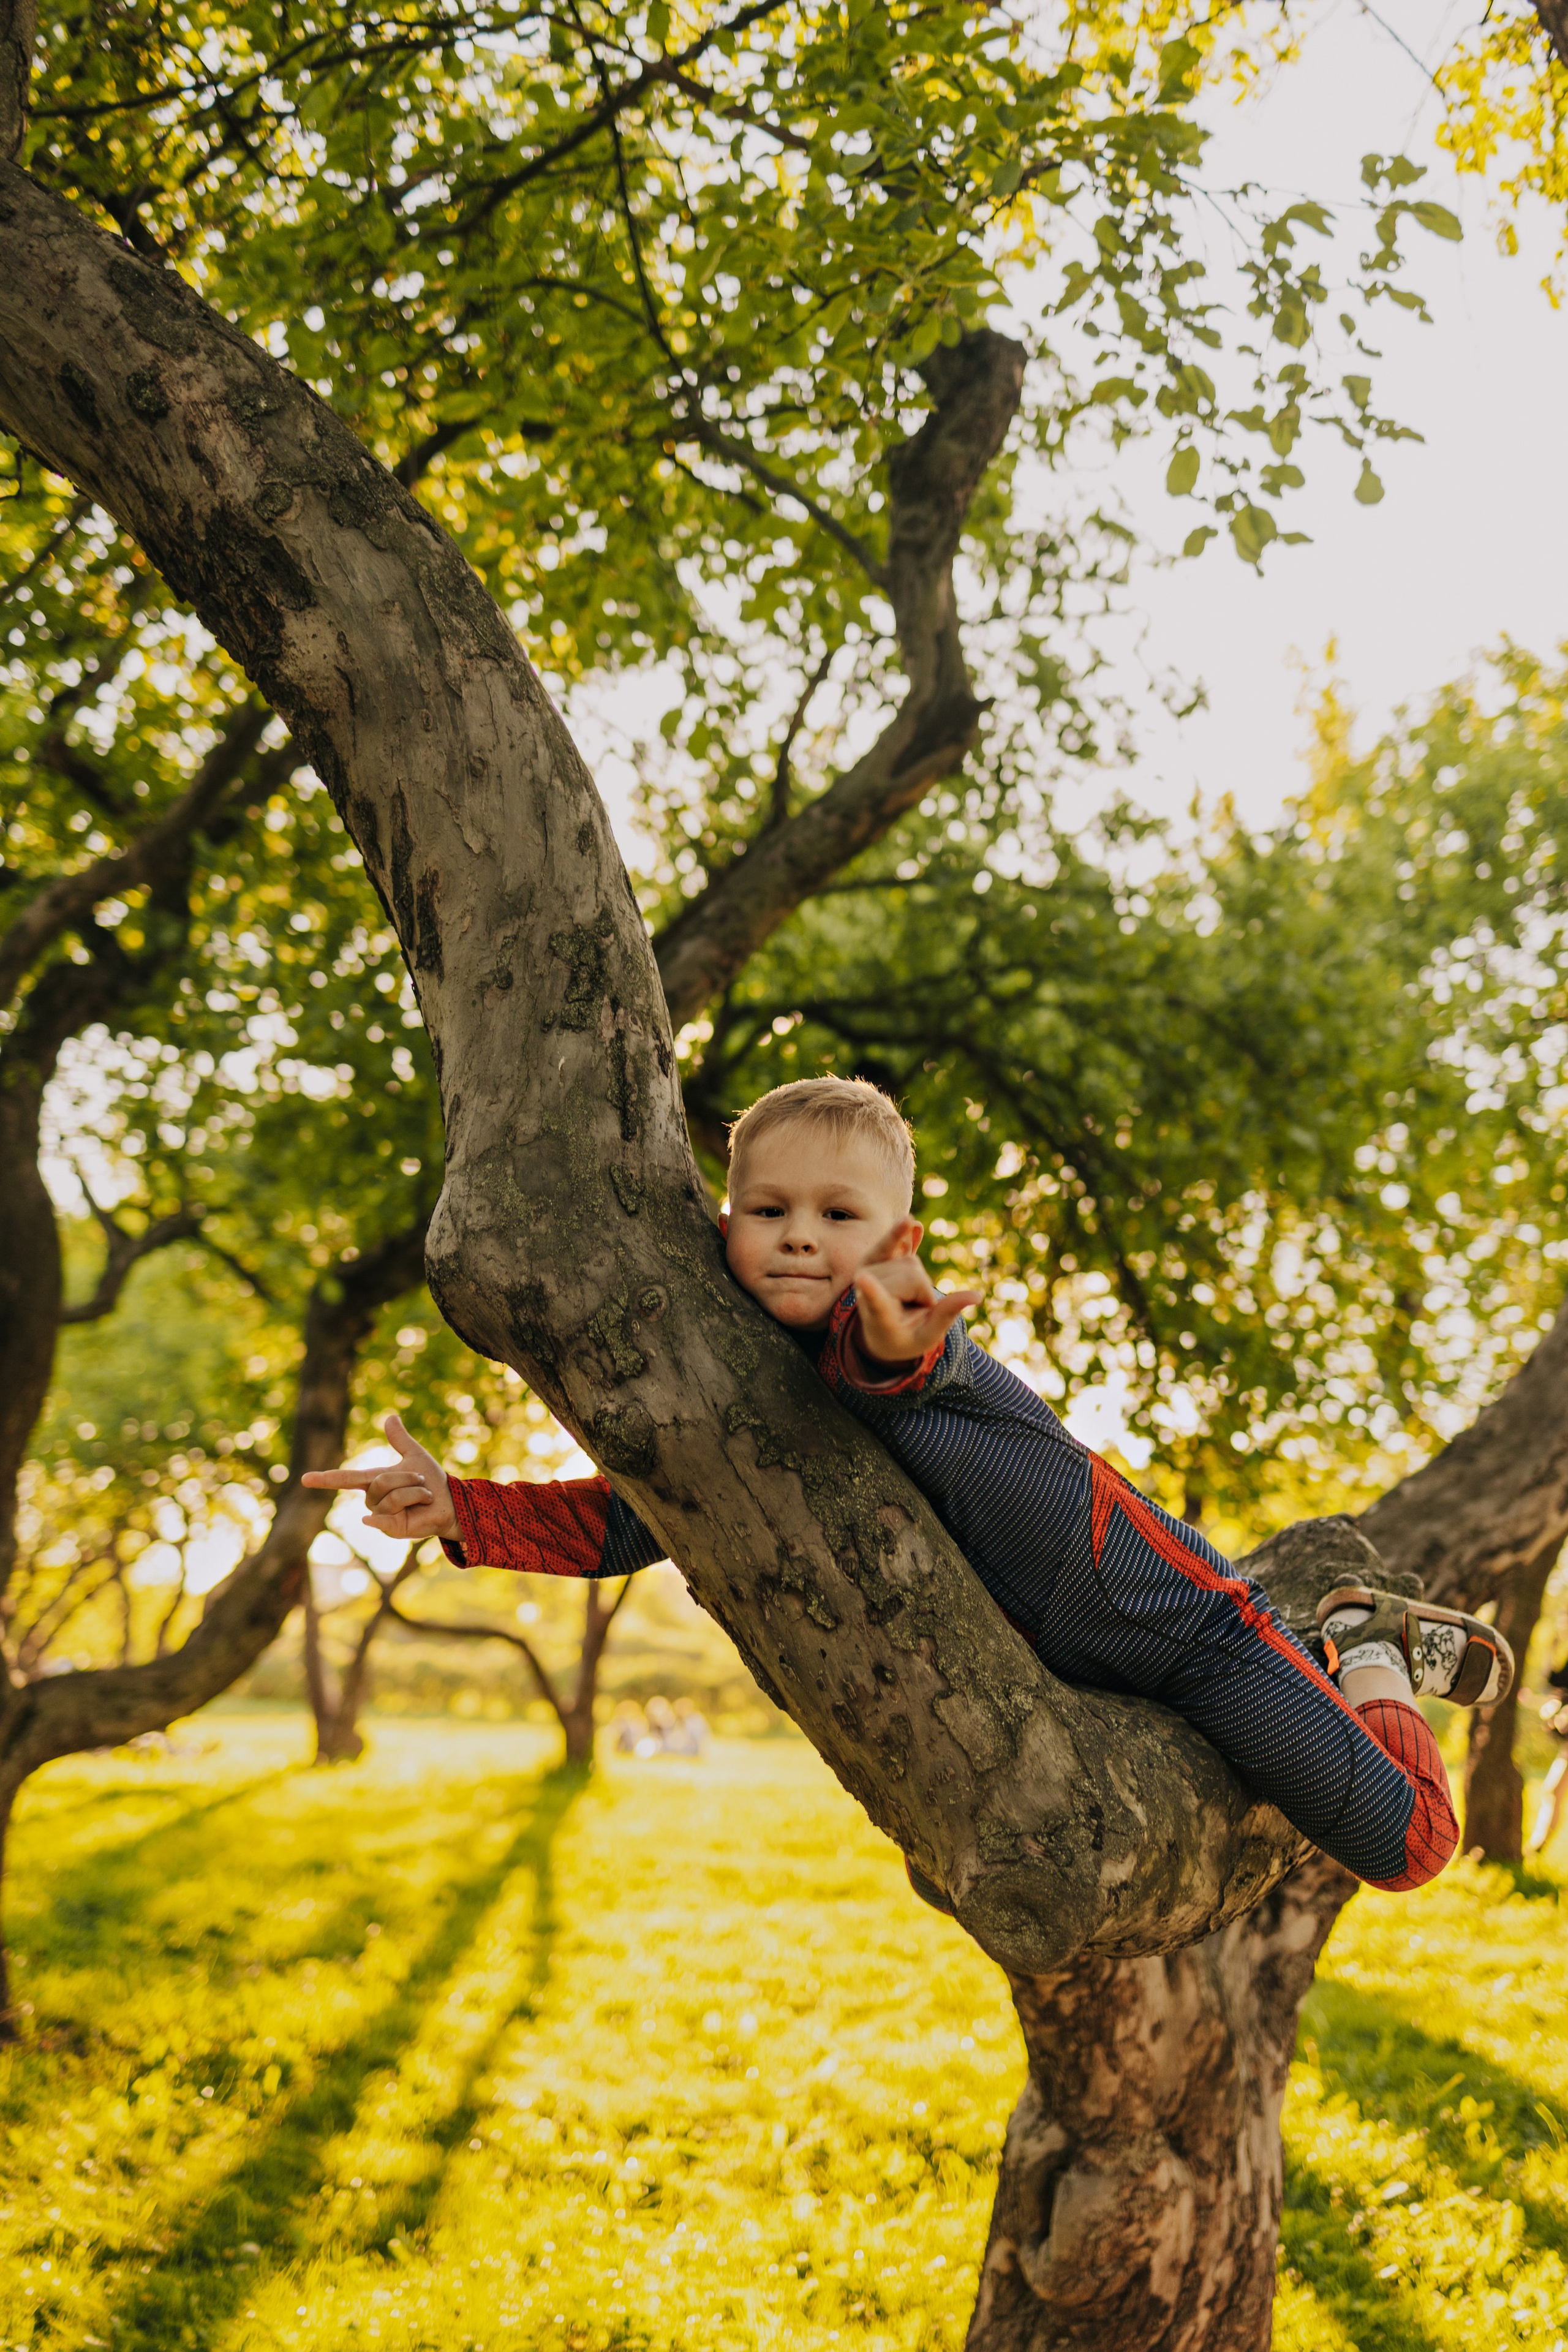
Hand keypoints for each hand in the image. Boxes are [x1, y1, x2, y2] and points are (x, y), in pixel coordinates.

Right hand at [301, 1412, 458, 1541]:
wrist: (451, 1502)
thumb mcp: (415, 1456)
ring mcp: (381, 1516)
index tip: (304, 1479)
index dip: (325, 1478)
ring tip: (424, 1497)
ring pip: (390, 1497)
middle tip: (423, 1482)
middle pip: (380, 1482)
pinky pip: (382, 1519)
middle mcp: (374, 1499)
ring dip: (415, 1492)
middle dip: (407, 1478)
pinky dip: (380, 1518)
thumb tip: (390, 1417)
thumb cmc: (432, 1481)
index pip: (346, 1478)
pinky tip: (374, 1519)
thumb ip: (400, 1439)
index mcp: (375, 1481)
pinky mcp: (391, 1529)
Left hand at [854, 1220, 980, 1366]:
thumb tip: (976, 1296)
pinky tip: (912, 1223)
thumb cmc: (905, 1338)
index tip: (862, 1279)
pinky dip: (902, 1232)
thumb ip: (947, 1315)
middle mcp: (866, 1289)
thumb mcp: (927, 1336)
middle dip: (924, 1293)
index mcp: (878, 1316)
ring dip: (918, 1280)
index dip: (871, 1290)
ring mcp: (868, 1270)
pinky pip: (893, 1240)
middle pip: (912, 1277)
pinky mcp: (875, 1256)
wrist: (880, 1330)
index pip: (876, 1301)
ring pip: (911, 1262)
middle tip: (914, 1309)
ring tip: (907, 1296)